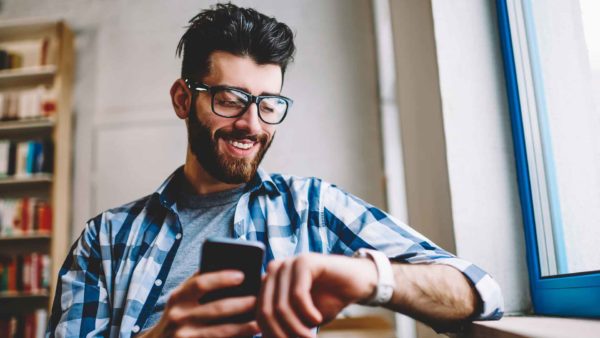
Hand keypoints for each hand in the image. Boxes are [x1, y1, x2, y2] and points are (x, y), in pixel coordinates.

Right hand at [141, 270, 260, 337]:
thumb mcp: (182, 298)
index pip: (201, 283)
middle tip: (261, 299)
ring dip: (245, 326)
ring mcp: (184, 336)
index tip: (242, 275)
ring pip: (222, 331)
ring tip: (261, 321)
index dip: (222, 278)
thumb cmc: (180, 314)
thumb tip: (235, 270)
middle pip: (217, 308)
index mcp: (178, 296)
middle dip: (242, 303)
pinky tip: (250, 335)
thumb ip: (200, 284)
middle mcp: (179, 316)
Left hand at [256, 253, 377, 337]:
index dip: (272, 336)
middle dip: (282, 335)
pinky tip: (317, 319)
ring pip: (280, 306)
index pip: (259, 315)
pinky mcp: (304, 261)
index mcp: (268, 283)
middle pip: (265, 311)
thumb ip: (283, 328)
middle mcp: (274, 271)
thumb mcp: (301, 320)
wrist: (356, 284)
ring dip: (296, 328)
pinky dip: (307, 313)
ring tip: (310, 337)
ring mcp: (288, 264)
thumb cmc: (328, 301)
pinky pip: (297, 294)